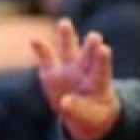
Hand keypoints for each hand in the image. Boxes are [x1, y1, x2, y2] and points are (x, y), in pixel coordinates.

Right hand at [30, 19, 118, 139]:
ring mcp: (68, 69)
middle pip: (89, 55)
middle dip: (91, 46)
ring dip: (67, 36)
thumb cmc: (91, 114)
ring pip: (68, 50)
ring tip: (65, 23)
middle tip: (95, 37)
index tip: (104, 48)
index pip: (102, 69)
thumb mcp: (88, 116)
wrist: (81, 114)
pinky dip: (40, 49)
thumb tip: (65, 102)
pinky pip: (46, 59)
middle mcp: (85, 70)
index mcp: (99, 82)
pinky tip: (34, 40)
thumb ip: (78, 109)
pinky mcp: (52, 73)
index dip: (103, 59)